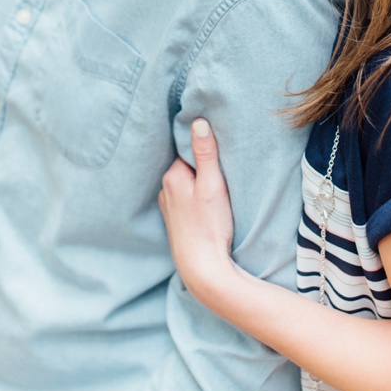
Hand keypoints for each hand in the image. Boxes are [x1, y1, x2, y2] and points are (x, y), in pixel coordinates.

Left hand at [158, 118, 240, 304]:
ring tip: (218, 190)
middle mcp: (166, 190)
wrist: (201, 268)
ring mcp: (169, 207)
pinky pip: (187, 202)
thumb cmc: (209, 226)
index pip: (188, 151)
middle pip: (187, 168)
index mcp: (172, 176)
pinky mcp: (177, 223)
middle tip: (225, 171)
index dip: (205, 149)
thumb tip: (198, 122)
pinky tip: (209, 208)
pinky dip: (197, 200)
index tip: (222, 149)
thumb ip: (205, 153)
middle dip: (203, 166)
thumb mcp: (212, 185)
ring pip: (187, 186)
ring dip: (200, 184)